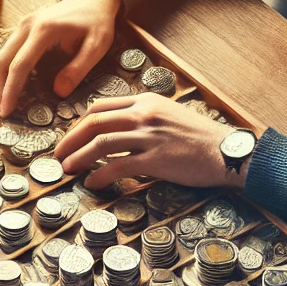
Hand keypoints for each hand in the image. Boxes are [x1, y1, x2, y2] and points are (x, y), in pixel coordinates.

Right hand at [0, 0, 121, 117]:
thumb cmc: (96, 21)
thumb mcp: (97, 45)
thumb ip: (79, 69)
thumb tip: (58, 92)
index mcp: (44, 30)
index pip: (19, 65)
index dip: (11, 90)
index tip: (7, 111)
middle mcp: (27, 26)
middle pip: (1, 61)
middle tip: (4, 111)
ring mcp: (22, 26)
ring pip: (0, 57)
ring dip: (0, 81)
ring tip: (7, 101)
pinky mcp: (22, 30)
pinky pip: (7, 53)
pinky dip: (6, 71)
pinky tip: (14, 85)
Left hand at [55, 93, 241, 189]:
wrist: (227, 152)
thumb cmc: (198, 138)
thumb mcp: (169, 116)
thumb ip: (143, 118)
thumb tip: (116, 131)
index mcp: (147, 101)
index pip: (102, 106)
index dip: (79, 123)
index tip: (69, 138)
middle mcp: (145, 114)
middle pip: (95, 122)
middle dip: (70, 140)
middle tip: (58, 156)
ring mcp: (150, 136)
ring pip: (102, 143)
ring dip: (78, 158)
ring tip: (67, 170)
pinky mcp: (156, 159)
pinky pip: (118, 166)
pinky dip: (100, 176)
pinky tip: (92, 184)